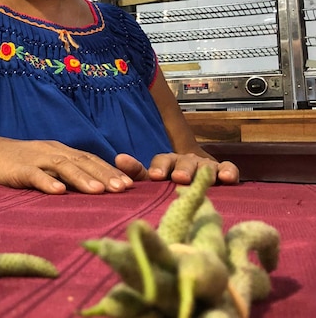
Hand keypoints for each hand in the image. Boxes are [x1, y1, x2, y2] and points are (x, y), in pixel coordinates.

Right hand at [0, 138, 133, 194]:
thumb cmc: (15, 162)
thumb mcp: (43, 163)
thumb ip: (63, 172)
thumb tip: (91, 188)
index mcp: (58, 151)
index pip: (89, 159)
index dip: (109, 170)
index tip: (129, 184)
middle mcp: (50, 151)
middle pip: (81, 161)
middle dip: (103, 174)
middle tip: (123, 189)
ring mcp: (33, 158)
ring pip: (62, 166)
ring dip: (82, 178)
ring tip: (99, 191)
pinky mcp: (16, 169)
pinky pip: (33, 174)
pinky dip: (47, 182)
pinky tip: (59, 192)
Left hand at [115, 152, 239, 185]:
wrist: (194, 189)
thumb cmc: (167, 187)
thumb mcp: (150, 182)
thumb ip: (135, 172)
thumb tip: (118, 158)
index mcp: (166, 163)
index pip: (161, 160)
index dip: (159, 167)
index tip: (155, 176)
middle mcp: (185, 161)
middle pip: (183, 162)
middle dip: (181, 169)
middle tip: (179, 178)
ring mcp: (205, 166)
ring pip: (205, 165)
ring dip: (203, 171)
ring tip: (203, 178)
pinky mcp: (223, 172)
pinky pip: (228, 168)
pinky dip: (229, 171)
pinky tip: (228, 178)